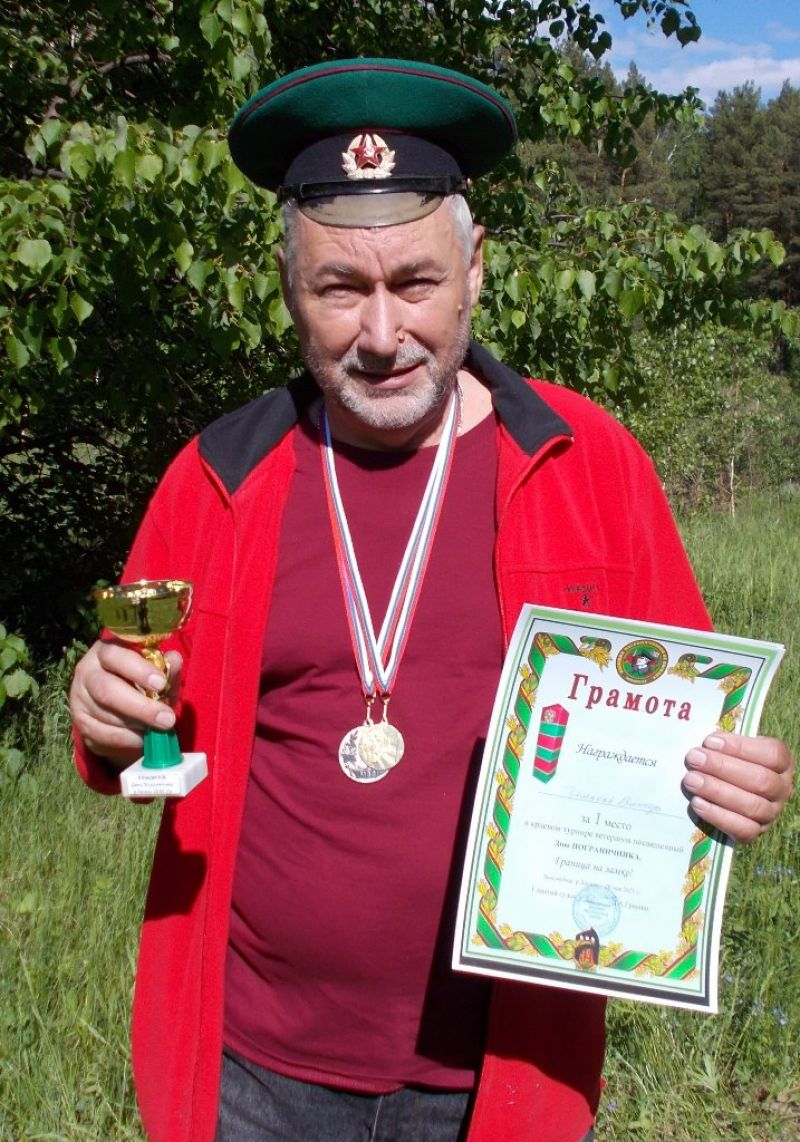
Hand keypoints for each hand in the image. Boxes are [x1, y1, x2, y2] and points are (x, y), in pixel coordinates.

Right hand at [69, 639, 182, 768]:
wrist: (120, 707)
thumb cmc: (142, 683)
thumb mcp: (158, 674)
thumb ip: (167, 668)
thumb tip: (174, 659)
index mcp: (105, 651)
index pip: (115, 656)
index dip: (138, 670)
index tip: (161, 684)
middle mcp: (87, 672)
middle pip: (107, 690)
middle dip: (140, 707)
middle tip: (167, 719)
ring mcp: (79, 699)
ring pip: (105, 715)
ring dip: (136, 725)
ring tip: (158, 729)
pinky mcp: (80, 723)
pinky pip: (102, 735)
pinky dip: (126, 739)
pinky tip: (143, 739)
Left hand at [683, 732, 794, 842]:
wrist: (726, 792)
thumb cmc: (728, 761)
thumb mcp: (731, 749)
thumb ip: (722, 746)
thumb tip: (703, 746)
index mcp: (782, 763)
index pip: (772, 754)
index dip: (741, 747)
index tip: (709, 742)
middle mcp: (782, 789)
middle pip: (761, 780)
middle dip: (722, 768)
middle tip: (694, 759)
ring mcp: (772, 813)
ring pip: (753, 806)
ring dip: (717, 792)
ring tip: (690, 780)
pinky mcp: (757, 832)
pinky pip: (743, 830)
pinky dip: (718, 816)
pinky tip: (697, 803)